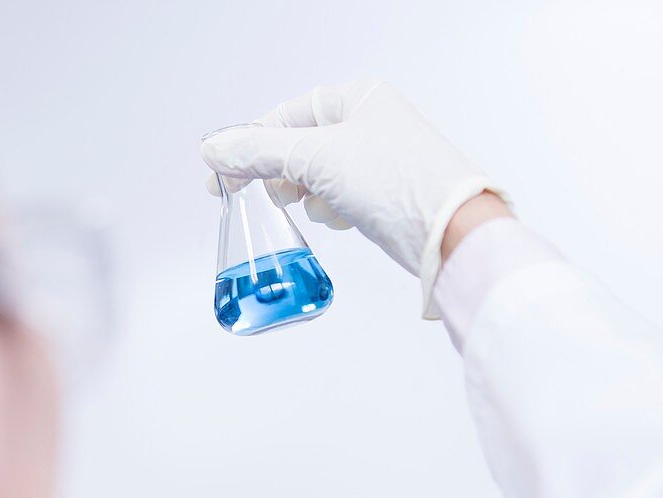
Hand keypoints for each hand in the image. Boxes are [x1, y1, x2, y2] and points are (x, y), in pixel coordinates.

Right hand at [200, 80, 506, 317]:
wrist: (447, 232)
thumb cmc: (399, 182)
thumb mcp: (316, 157)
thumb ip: (259, 151)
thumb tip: (215, 148)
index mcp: (357, 99)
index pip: (286, 114)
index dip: (251, 141)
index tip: (221, 169)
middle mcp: (367, 125)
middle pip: (297, 146)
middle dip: (280, 172)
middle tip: (259, 191)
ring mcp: (374, 162)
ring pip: (314, 176)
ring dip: (306, 194)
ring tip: (314, 203)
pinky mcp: (379, 197)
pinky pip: (334, 199)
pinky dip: (330, 210)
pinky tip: (341, 218)